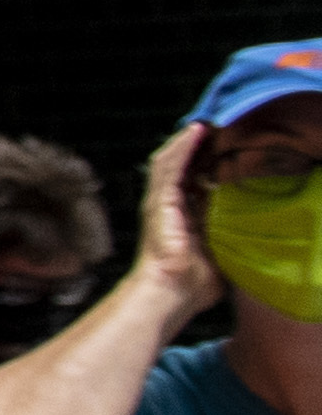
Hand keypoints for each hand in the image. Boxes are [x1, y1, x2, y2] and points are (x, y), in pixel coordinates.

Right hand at [135, 123, 224, 318]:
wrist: (172, 292)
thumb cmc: (195, 282)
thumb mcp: (221, 251)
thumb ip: (230, 233)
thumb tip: (255, 226)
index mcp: (183, 216)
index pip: (194, 181)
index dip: (208, 163)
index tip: (228, 148)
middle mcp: (168, 205)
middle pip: (181, 166)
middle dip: (197, 147)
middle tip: (219, 128)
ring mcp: (160, 201)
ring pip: (172, 160)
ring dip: (188, 141)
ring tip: (207, 123)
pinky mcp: (158, 201)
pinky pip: (169, 167)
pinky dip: (182, 148)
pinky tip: (196, 132)